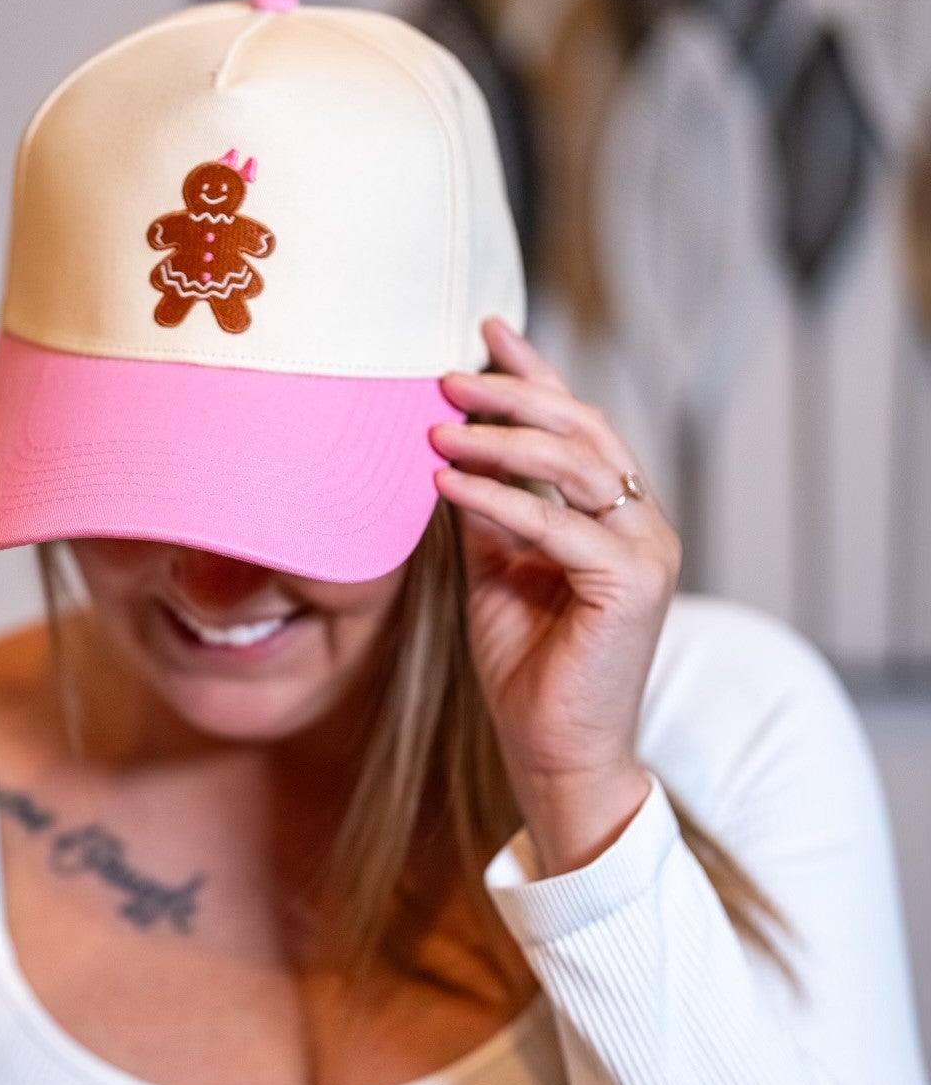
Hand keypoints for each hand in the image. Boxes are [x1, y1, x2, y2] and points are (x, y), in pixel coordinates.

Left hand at [428, 317, 681, 870]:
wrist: (555, 754)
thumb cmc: (527, 670)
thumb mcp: (495, 570)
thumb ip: (487, 511)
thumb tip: (449, 446)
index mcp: (616, 516)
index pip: (578, 425)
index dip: (536, 373)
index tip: (487, 330)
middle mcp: (642, 523)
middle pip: (583, 429)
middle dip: (514, 393)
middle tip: (447, 375)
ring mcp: (646, 552)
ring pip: (576, 465)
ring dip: (501, 438)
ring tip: (438, 426)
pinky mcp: (633, 585)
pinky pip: (558, 524)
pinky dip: (500, 498)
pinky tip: (447, 483)